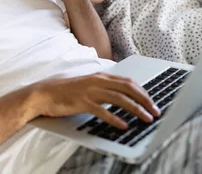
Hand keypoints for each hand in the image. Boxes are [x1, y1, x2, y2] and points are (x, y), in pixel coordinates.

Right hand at [30, 72, 159, 128]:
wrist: (45, 93)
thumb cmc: (67, 92)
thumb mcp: (89, 86)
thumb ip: (105, 89)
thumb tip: (122, 97)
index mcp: (101, 76)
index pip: (129, 82)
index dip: (144, 92)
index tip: (153, 102)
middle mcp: (98, 81)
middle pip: (128, 88)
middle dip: (145, 100)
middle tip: (156, 111)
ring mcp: (90, 90)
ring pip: (119, 98)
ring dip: (136, 109)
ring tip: (146, 119)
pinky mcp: (82, 102)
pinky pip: (102, 111)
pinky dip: (115, 118)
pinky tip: (123, 125)